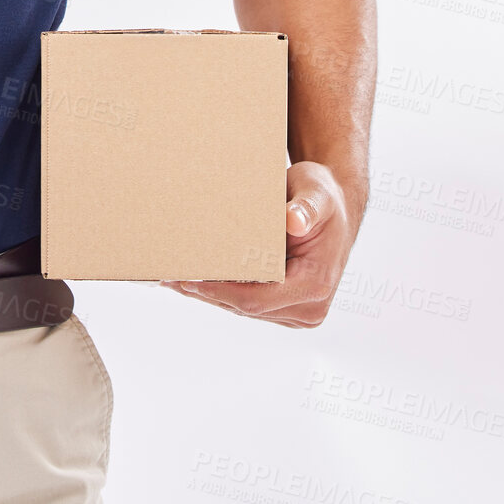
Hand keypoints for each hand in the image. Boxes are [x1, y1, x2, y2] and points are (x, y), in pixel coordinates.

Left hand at [160, 161, 358, 326]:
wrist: (335, 206)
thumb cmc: (324, 198)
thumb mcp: (316, 193)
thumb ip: (306, 208)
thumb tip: (293, 221)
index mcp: (315, 285)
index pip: (257, 299)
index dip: (219, 292)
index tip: (189, 279)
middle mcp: (309, 306)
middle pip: (246, 308)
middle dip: (207, 293)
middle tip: (168, 277)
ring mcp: (297, 309)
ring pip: (243, 308)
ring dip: (210, 294)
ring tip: (173, 278)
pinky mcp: (286, 305)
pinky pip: (248, 302)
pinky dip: (222, 291)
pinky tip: (195, 279)